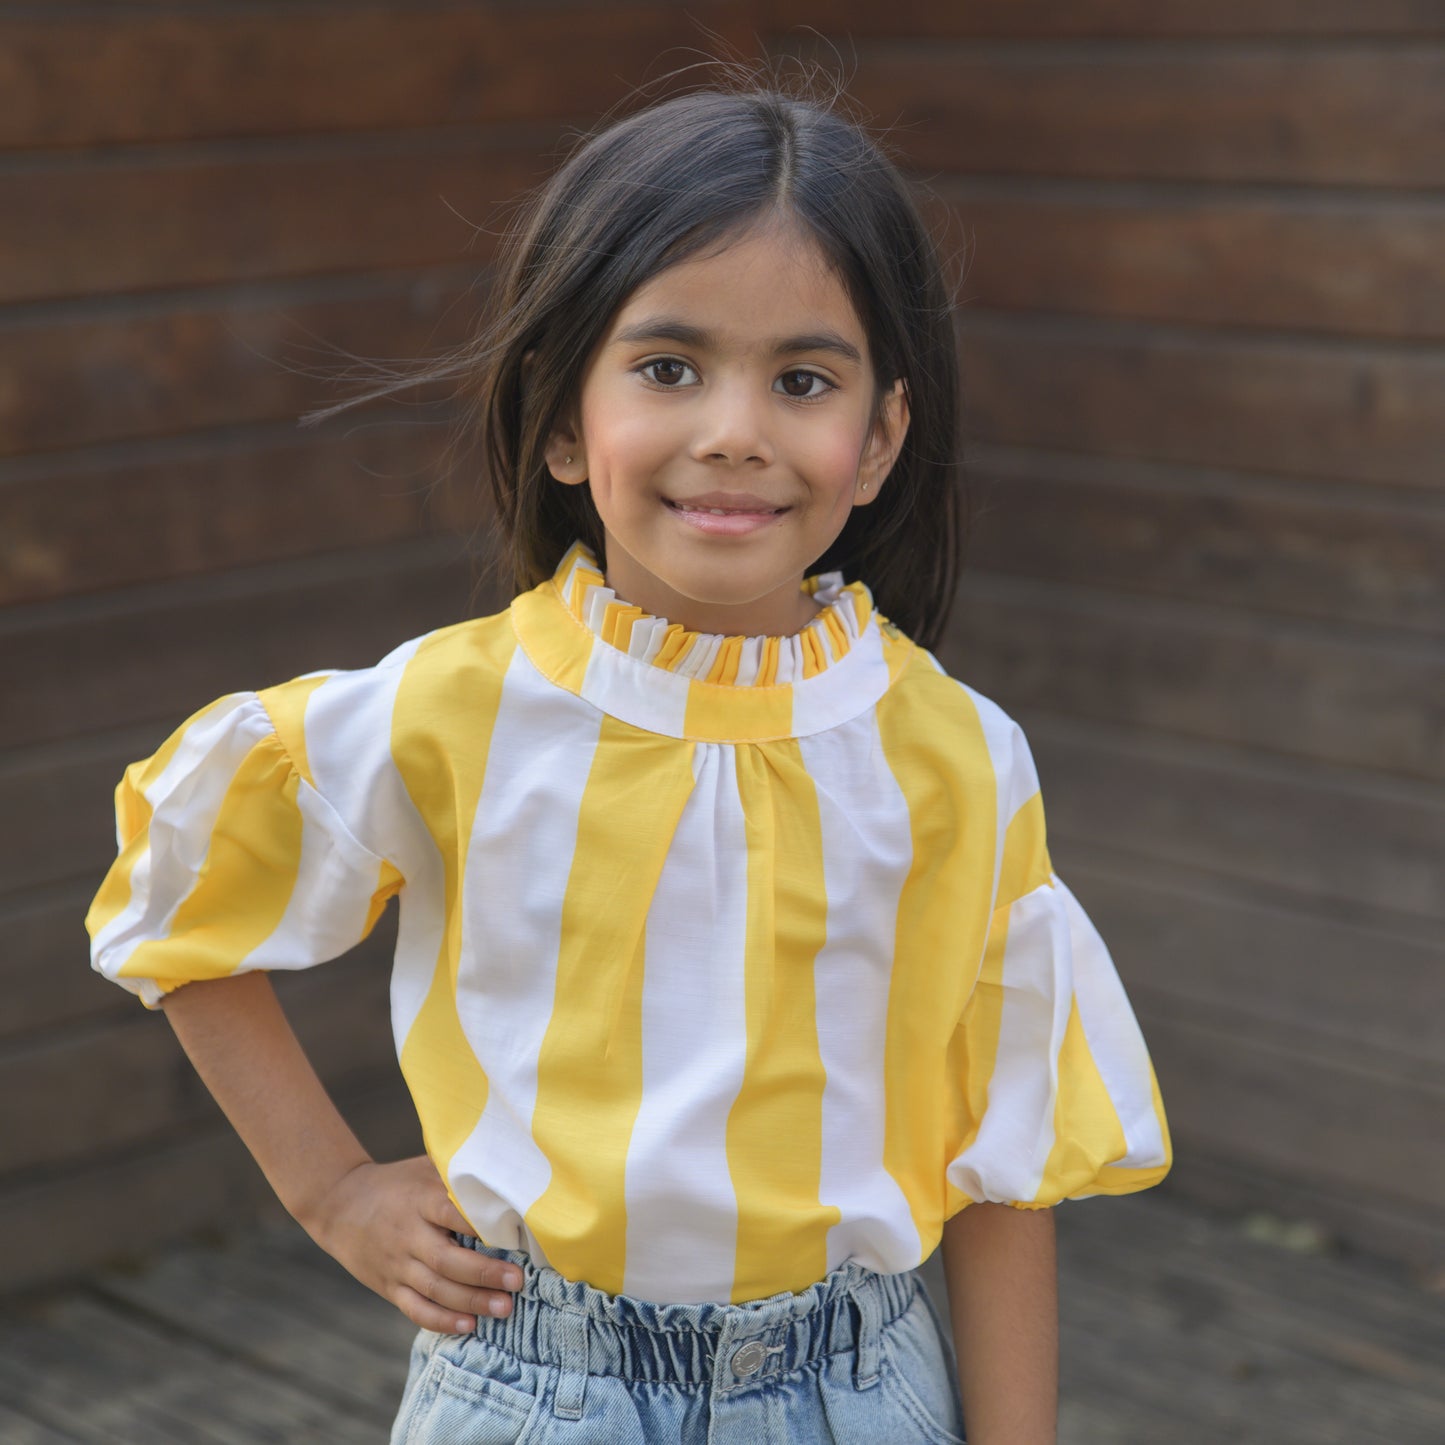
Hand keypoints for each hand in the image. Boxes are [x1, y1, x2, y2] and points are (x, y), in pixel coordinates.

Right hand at [301, 1154, 522, 1333]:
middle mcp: (408, 1234)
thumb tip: (506, 1176)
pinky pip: (414, 1308)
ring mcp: (396, 1264)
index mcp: (420, 1200)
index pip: (451, 1213)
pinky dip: (441, 1320)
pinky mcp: (388, 1286)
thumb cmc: (397, 1182)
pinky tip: (468, 1326)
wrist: (340, 1204)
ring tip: (504, 1308)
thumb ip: (458, 1175)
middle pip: (446, 1259)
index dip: (480, 1225)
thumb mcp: (424, 1168)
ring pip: (434, 1289)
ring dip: (470, 1301)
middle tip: (517, 1282)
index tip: (514, 1234)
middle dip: (484, 1274)